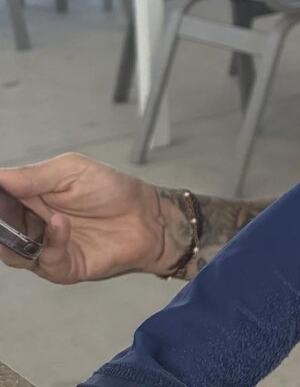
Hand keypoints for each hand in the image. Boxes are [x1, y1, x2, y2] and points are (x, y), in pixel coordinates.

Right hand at [0, 153, 166, 283]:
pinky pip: (47, 260)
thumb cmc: (111, 189)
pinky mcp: (64, 267)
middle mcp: (33, 225)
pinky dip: (52, 241)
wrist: (147, 216)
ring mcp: (47, 248)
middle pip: (2, 229)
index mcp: (32, 197)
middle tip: (1, 213)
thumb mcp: (71, 170)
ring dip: (13, 237)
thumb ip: (34, 176)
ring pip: (13, 252)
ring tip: (25, 219)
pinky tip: (61, 223)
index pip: (2, 199)